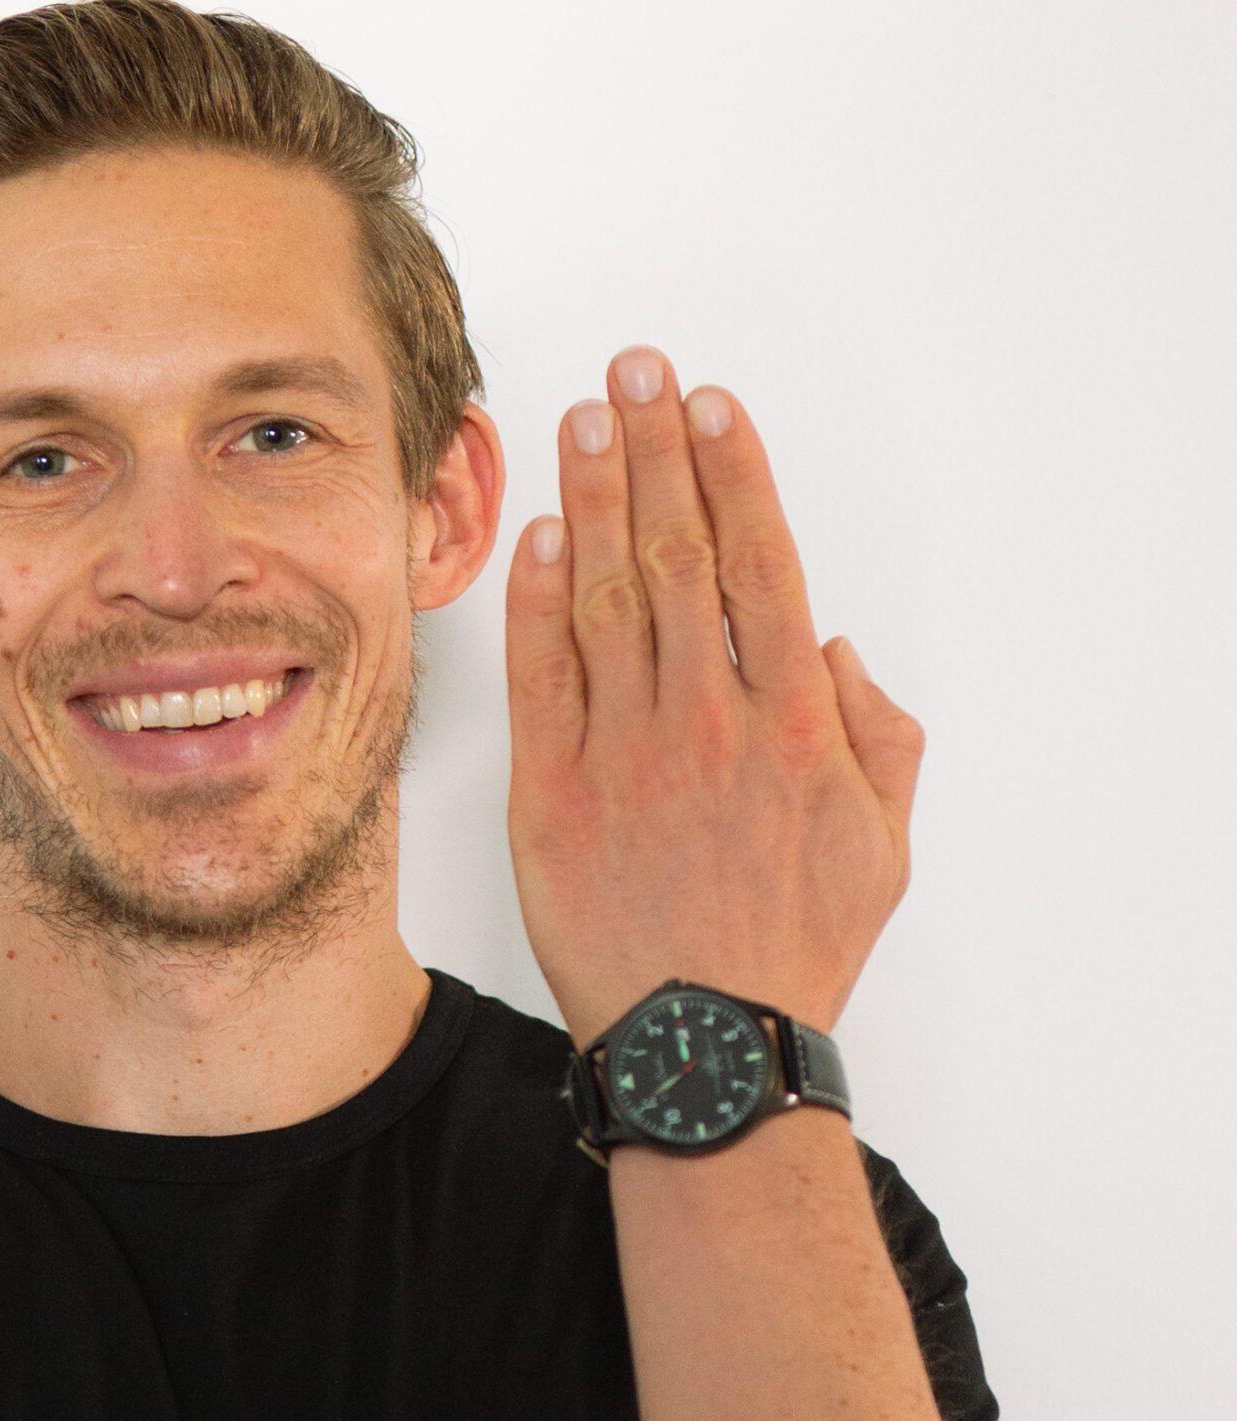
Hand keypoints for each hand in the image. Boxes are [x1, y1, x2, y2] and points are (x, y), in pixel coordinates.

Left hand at [502, 347, 924, 1054]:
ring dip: (595, 497)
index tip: (711, 407)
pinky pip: (543, 676)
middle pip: (678, 553)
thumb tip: (840, 656)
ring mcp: (624, 752)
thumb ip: (879, 738)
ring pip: (606, 596)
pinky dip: (538, 599)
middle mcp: (706, 718)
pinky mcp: (552, 795)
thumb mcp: (883, 846)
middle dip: (657, 451)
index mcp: (792, 722)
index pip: (759, 562)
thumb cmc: (792, 955)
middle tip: (637, 373)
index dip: (732, 473)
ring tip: (584, 420)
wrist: (705, 1048)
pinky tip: (538, 534)